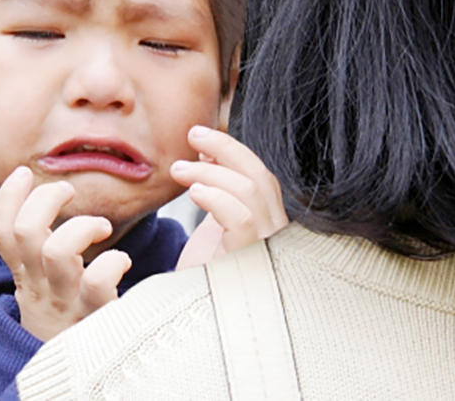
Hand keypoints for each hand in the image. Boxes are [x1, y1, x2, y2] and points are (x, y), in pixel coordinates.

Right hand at [0, 166, 132, 341]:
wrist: (74, 381)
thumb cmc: (64, 321)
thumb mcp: (40, 287)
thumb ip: (35, 253)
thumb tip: (34, 206)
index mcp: (24, 276)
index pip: (1, 231)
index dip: (7, 198)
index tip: (23, 173)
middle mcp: (39, 286)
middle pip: (27, 232)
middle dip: (47, 198)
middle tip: (68, 192)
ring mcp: (65, 300)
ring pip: (57, 250)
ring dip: (83, 226)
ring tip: (101, 227)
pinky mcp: (93, 314)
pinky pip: (98, 280)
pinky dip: (114, 261)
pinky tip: (122, 262)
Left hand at [172, 126, 287, 269]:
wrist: (193, 319)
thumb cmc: (204, 274)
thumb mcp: (210, 223)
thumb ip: (214, 189)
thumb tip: (204, 150)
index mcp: (268, 223)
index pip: (261, 177)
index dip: (233, 152)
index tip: (201, 138)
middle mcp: (276, 236)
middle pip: (261, 178)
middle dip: (226, 149)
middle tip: (192, 134)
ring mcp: (268, 250)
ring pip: (252, 193)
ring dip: (212, 172)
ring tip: (179, 170)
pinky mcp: (251, 263)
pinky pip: (242, 220)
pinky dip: (217, 199)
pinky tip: (195, 191)